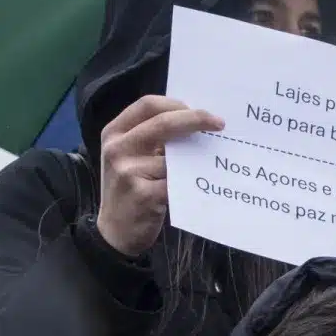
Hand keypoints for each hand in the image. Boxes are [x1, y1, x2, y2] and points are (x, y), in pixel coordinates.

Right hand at [95, 95, 223, 256]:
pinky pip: (178, 182)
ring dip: (195, 160)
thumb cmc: (132, 188)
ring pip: (175, 157)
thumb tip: (197, 122)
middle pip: (163, 123)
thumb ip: (154, 139)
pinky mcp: (142, 194)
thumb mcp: (132, 157)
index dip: (177, 104)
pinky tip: (198, 186)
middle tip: (220, 125)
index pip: (147, 105)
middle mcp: (117, 148)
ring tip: (209, 163)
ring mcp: (127, 171)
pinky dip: (191, 182)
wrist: (115, 231)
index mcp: (115, 132)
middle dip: (196, 120)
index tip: (203, 111)